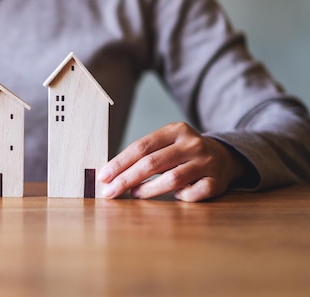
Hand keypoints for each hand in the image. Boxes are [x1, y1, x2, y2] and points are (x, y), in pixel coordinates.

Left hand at [98, 122, 245, 201]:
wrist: (223, 156)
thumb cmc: (181, 153)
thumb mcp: (165, 144)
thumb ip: (143, 154)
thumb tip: (109, 174)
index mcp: (175, 130)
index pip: (141, 146)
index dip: (119, 163)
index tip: (103, 176)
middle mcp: (192, 144)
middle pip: (152, 163)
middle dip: (126, 179)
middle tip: (110, 192)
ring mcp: (207, 162)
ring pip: (172, 179)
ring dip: (148, 190)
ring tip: (135, 194)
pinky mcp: (217, 181)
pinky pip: (194, 194)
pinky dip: (181, 197)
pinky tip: (175, 197)